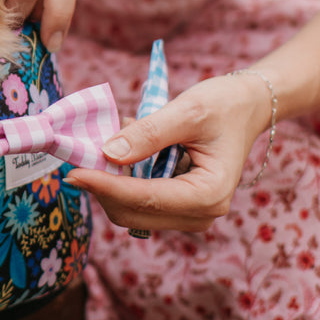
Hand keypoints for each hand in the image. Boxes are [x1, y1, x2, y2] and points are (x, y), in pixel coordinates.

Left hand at [64, 71, 272, 233]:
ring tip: (112, 142)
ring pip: (131, 211)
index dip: (105, 186)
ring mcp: (189, 214)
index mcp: (209, 194)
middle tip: (79, 155)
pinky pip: (138, 201)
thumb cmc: (223, 105)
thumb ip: (148, 134)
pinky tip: (124, 150)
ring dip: (110, 182)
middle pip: (132, 212)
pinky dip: (122, 180)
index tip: (73, 173)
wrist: (246, 107)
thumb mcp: (187, 111)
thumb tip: (108, 153)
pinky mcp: (178, 207)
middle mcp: (201, 214)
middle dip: (102, 186)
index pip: (145, 199)